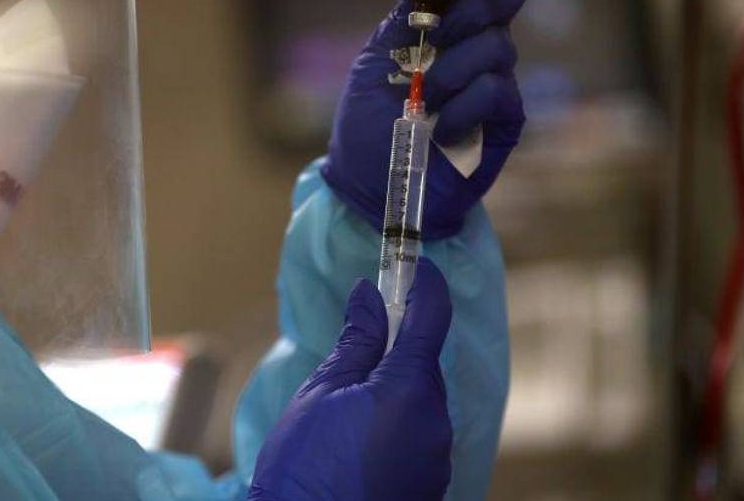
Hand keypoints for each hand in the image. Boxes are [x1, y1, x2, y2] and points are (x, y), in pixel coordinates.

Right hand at [248, 259, 452, 500]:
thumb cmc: (306, 469)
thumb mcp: (321, 394)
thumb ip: (355, 342)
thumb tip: (371, 296)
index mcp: (409, 389)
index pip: (432, 317)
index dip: (425, 284)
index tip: (415, 265)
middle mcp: (436, 421)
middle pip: (423, 363)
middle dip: (395, 349)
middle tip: (355, 346)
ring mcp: (438, 456)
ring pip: (421, 402)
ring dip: (392, 392)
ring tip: (343, 413)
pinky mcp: (431, 483)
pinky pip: (419, 436)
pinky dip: (395, 426)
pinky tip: (357, 443)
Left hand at [321, 0, 526, 239]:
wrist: (369, 184)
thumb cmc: (369, 123)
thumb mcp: (376, 59)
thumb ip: (403, 14)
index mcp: (446, 23)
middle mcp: (476, 45)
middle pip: (497, 0)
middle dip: (459, 17)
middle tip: (429, 45)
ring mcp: (495, 81)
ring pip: (496, 46)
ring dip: (451, 71)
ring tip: (423, 101)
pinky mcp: (506, 121)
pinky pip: (497, 91)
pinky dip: (463, 106)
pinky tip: (439, 129)